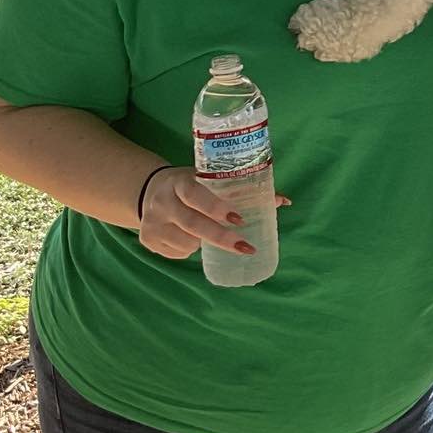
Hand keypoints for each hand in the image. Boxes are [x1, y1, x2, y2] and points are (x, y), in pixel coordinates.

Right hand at [139, 167, 290, 260]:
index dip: (217, 208)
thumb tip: (283, 201)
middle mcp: (162, 202)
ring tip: (213, 235)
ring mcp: (152, 223)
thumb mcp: (208, 179)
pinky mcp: (148, 241)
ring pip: (187, 242)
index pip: (195, 194)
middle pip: (192, 224)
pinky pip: (178, 253)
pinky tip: (192, 239)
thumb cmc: (190, 185)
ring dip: (205, 244)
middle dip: (221, 237)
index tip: (240, 219)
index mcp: (178, 182)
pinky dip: (191, 249)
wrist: (148, 189)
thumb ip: (241, 189)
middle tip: (245, 247)